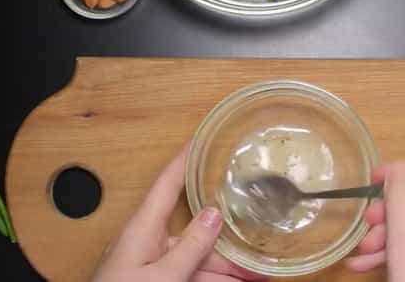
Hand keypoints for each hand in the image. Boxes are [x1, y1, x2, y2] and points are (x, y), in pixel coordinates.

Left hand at [92, 147, 266, 281]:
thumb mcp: (162, 277)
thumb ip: (191, 247)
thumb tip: (214, 213)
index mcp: (142, 229)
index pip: (167, 183)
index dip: (186, 158)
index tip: (204, 137)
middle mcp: (149, 243)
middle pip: (196, 232)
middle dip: (229, 240)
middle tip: (260, 244)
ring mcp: (153, 267)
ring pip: (199, 260)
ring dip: (228, 269)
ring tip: (261, 274)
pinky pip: (191, 277)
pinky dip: (214, 281)